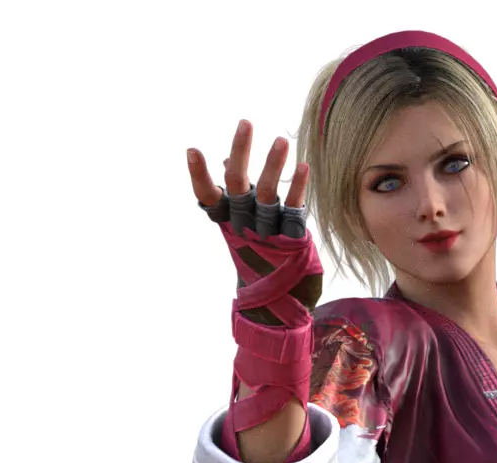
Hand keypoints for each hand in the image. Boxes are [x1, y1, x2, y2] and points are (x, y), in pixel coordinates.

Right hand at [186, 119, 321, 322]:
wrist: (277, 306)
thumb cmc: (259, 259)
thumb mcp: (241, 226)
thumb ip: (235, 195)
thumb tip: (226, 159)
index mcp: (227, 221)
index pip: (207, 196)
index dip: (199, 175)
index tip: (192, 151)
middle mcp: (243, 224)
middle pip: (238, 184)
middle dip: (241, 152)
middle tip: (246, 122)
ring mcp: (267, 231)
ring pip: (267, 194)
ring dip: (273, 165)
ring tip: (282, 141)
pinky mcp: (290, 236)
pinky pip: (294, 207)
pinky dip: (298, 187)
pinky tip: (304, 166)